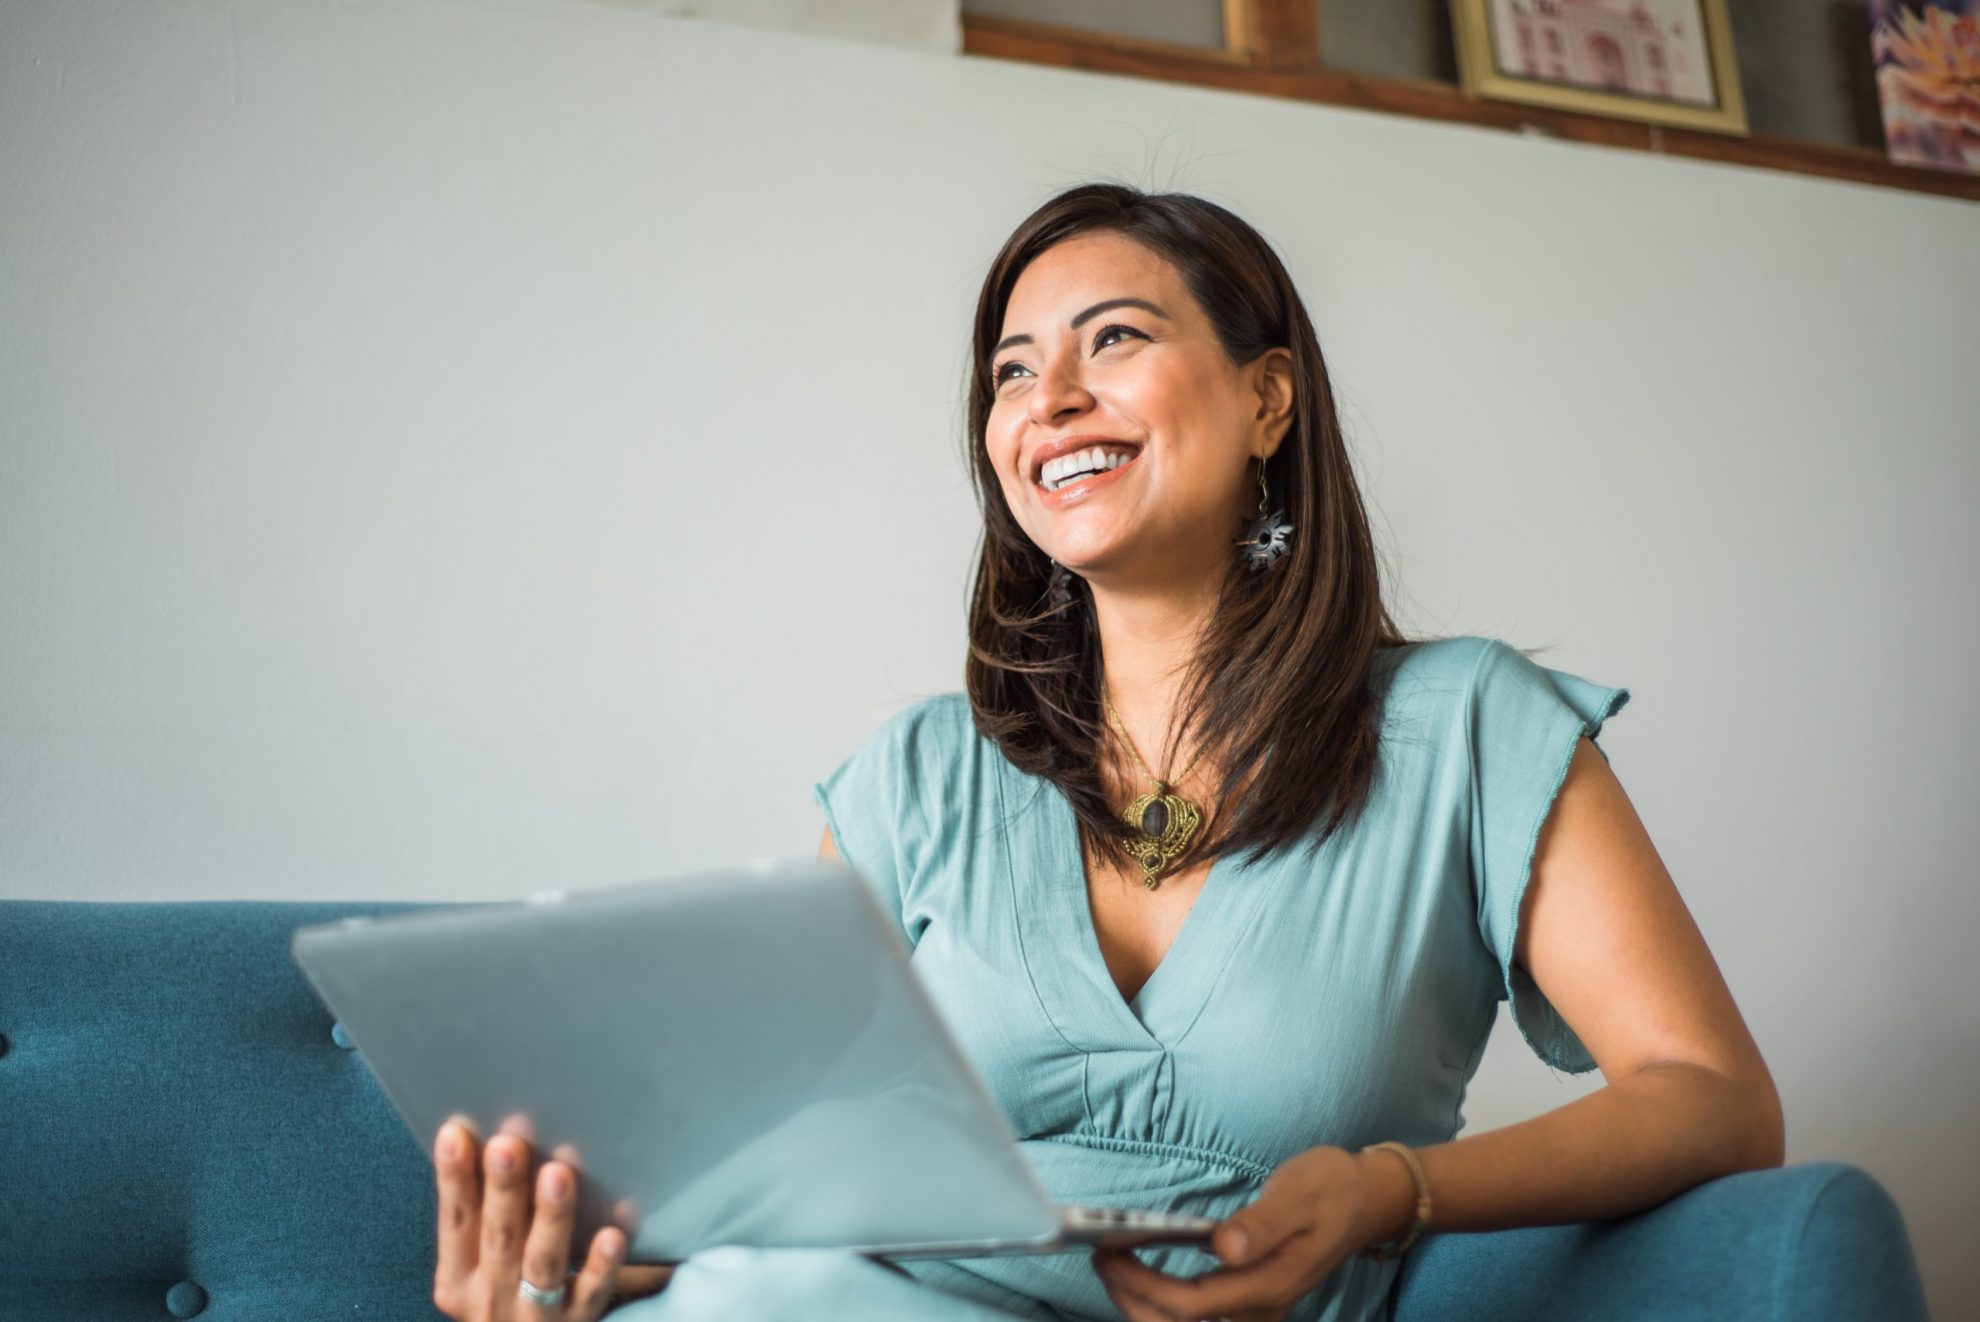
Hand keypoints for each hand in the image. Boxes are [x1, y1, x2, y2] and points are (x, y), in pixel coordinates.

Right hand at [430, 1115, 674, 1319]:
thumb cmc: (504, 1294)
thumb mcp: (476, 1267)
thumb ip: (480, 1218)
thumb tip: (477, 1137)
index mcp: (457, 1280)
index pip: (455, 1223)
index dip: (453, 1180)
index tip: (457, 1133)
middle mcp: (489, 1300)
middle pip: (499, 1238)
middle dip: (503, 1189)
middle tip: (509, 1143)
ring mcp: (533, 1316)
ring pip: (542, 1264)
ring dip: (550, 1218)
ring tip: (558, 1174)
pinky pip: (590, 1294)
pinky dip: (600, 1266)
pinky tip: (613, 1235)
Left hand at [1091, 1145, 1404, 1321]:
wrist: (1367, 1201)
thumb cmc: (1332, 1189)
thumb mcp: (1300, 1194)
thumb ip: (1261, 1224)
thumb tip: (1224, 1248)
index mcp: (1269, 1284)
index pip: (1191, 1305)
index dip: (1144, 1285)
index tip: (1111, 1251)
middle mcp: (1261, 1308)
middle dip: (1132, 1301)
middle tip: (1101, 1257)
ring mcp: (1257, 1308)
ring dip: (1143, 1304)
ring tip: (1113, 1264)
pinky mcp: (1251, 1299)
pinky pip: (1198, 1314)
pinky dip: (1163, 1301)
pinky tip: (1144, 1272)